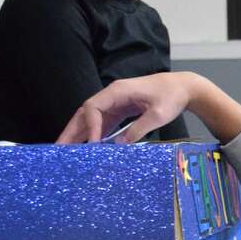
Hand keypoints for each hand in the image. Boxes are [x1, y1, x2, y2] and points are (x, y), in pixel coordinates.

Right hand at [56, 72, 240, 144]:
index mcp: (118, 91)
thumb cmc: (172, 97)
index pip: (93, 108)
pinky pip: (102, 123)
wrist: (183, 87)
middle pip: (84, 113)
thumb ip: (139, 129)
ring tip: (66, 152)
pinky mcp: (120, 110)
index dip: (89, 126)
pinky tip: (87, 149)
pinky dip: (93, 135)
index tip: (91, 144)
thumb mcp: (159, 115)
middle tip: (58, 149)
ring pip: (90, 119)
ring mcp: (115, 103)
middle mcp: (112, 95)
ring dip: (79, 134)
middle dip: (71, 130)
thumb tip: (119, 146)